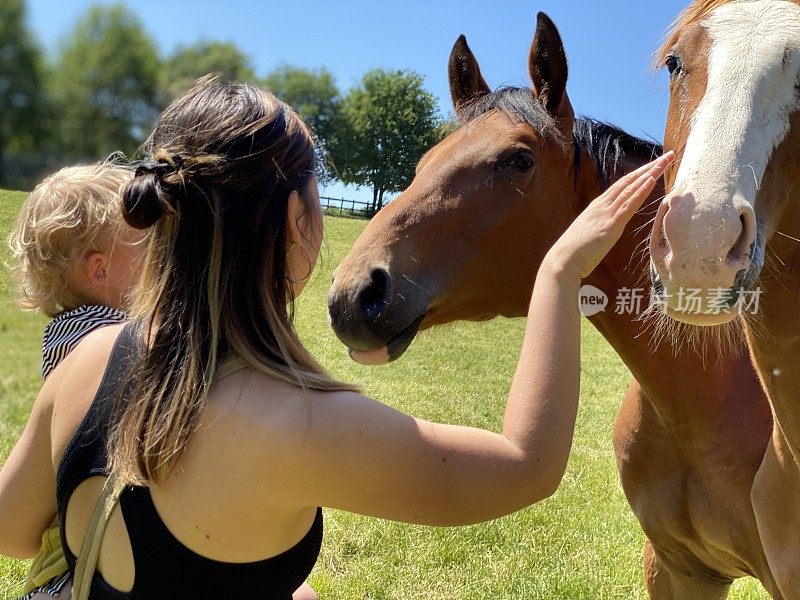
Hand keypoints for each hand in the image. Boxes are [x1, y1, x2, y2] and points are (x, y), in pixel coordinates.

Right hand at [546, 151, 674, 278]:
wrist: (563, 260)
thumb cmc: (574, 252)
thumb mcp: (589, 233)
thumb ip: (599, 226)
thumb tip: (605, 228)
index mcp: (598, 207)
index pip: (622, 185)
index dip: (639, 174)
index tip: (654, 166)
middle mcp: (602, 205)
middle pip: (629, 181)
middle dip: (649, 167)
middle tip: (668, 156)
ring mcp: (606, 213)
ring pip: (631, 188)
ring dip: (650, 173)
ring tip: (666, 161)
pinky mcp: (610, 225)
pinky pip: (628, 205)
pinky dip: (640, 191)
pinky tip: (652, 180)